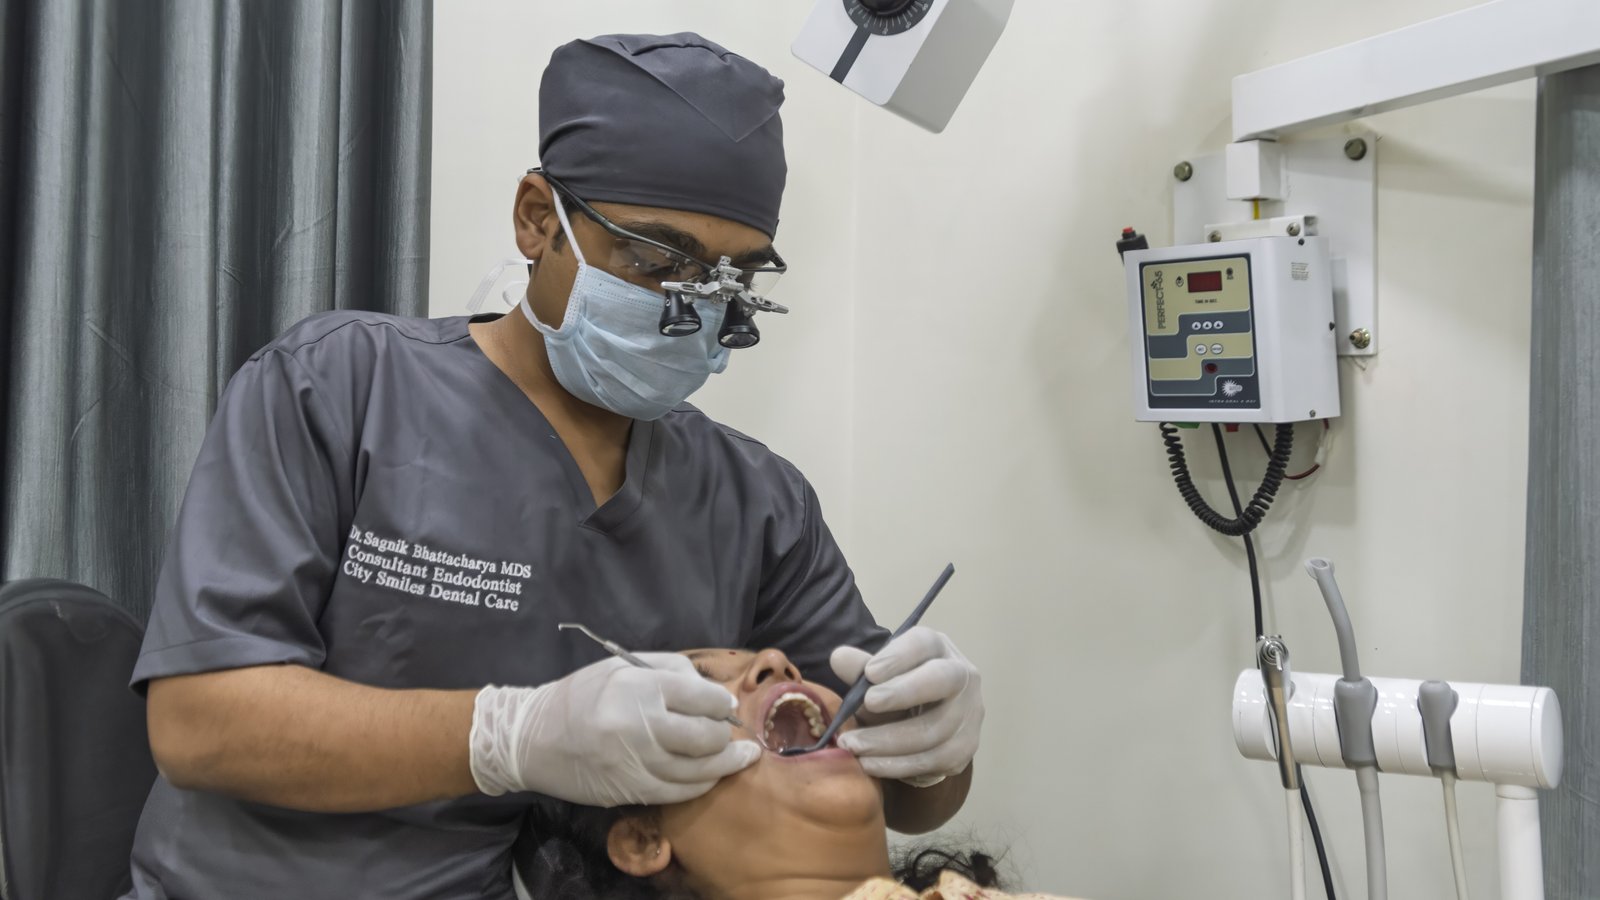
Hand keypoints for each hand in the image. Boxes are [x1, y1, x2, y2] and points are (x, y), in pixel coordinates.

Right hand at [469, 654, 760, 806]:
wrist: (532, 738)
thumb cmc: (581, 696)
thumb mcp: (622, 666)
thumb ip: (671, 671)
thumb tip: (715, 692)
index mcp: (640, 687)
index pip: (704, 698)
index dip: (723, 704)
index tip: (727, 706)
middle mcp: (642, 725)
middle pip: (707, 736)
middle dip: (726, 735)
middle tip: (731, 732)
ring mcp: (638, 763)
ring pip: (700, 769)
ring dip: (727, 763)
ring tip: (742, 757)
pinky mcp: (632, 790)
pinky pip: (681, 792)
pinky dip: (702, 784)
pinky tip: (711, 776)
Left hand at [830, 626, 982, 785]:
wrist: (922, 728)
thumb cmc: (896, 693)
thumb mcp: (877, 679)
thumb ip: (860, 669)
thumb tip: (839, 657)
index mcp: (937, 648)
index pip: (924, 643)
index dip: (898, 657)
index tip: (870, 673)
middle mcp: (961, 675)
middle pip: (941, 680)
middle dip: (903, 692)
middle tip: (868, 703)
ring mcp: (969, 713)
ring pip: (933, 729)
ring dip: (887, 740)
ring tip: (852, 744)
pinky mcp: (965, 748)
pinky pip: (932, 760)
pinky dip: (896, 764)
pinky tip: (869, 763)